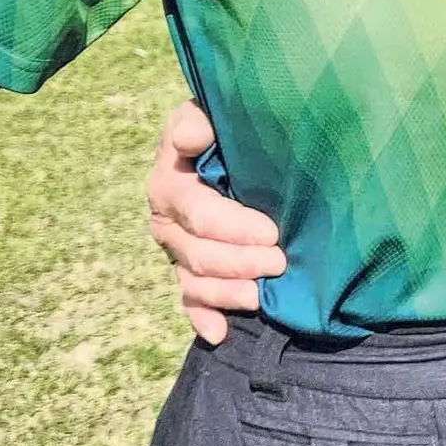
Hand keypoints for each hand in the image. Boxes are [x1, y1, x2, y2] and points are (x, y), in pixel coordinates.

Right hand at [147, 101, 285, 343]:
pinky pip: (189, 300)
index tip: (271, 232)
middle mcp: (167, 219)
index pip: (197, 212)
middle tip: (279, 262)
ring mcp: (177, 248)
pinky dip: (202, 318)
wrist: (233, 144)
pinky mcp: (190, 269)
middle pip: (196, 252)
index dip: (232, 226)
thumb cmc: (225, 126)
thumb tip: (189, 137)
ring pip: (193, 280)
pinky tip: (219, 333)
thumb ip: (197, 121)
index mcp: (170, 182)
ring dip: (225, 293)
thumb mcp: (211, 112)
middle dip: (238, 262)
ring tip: (259, 297)